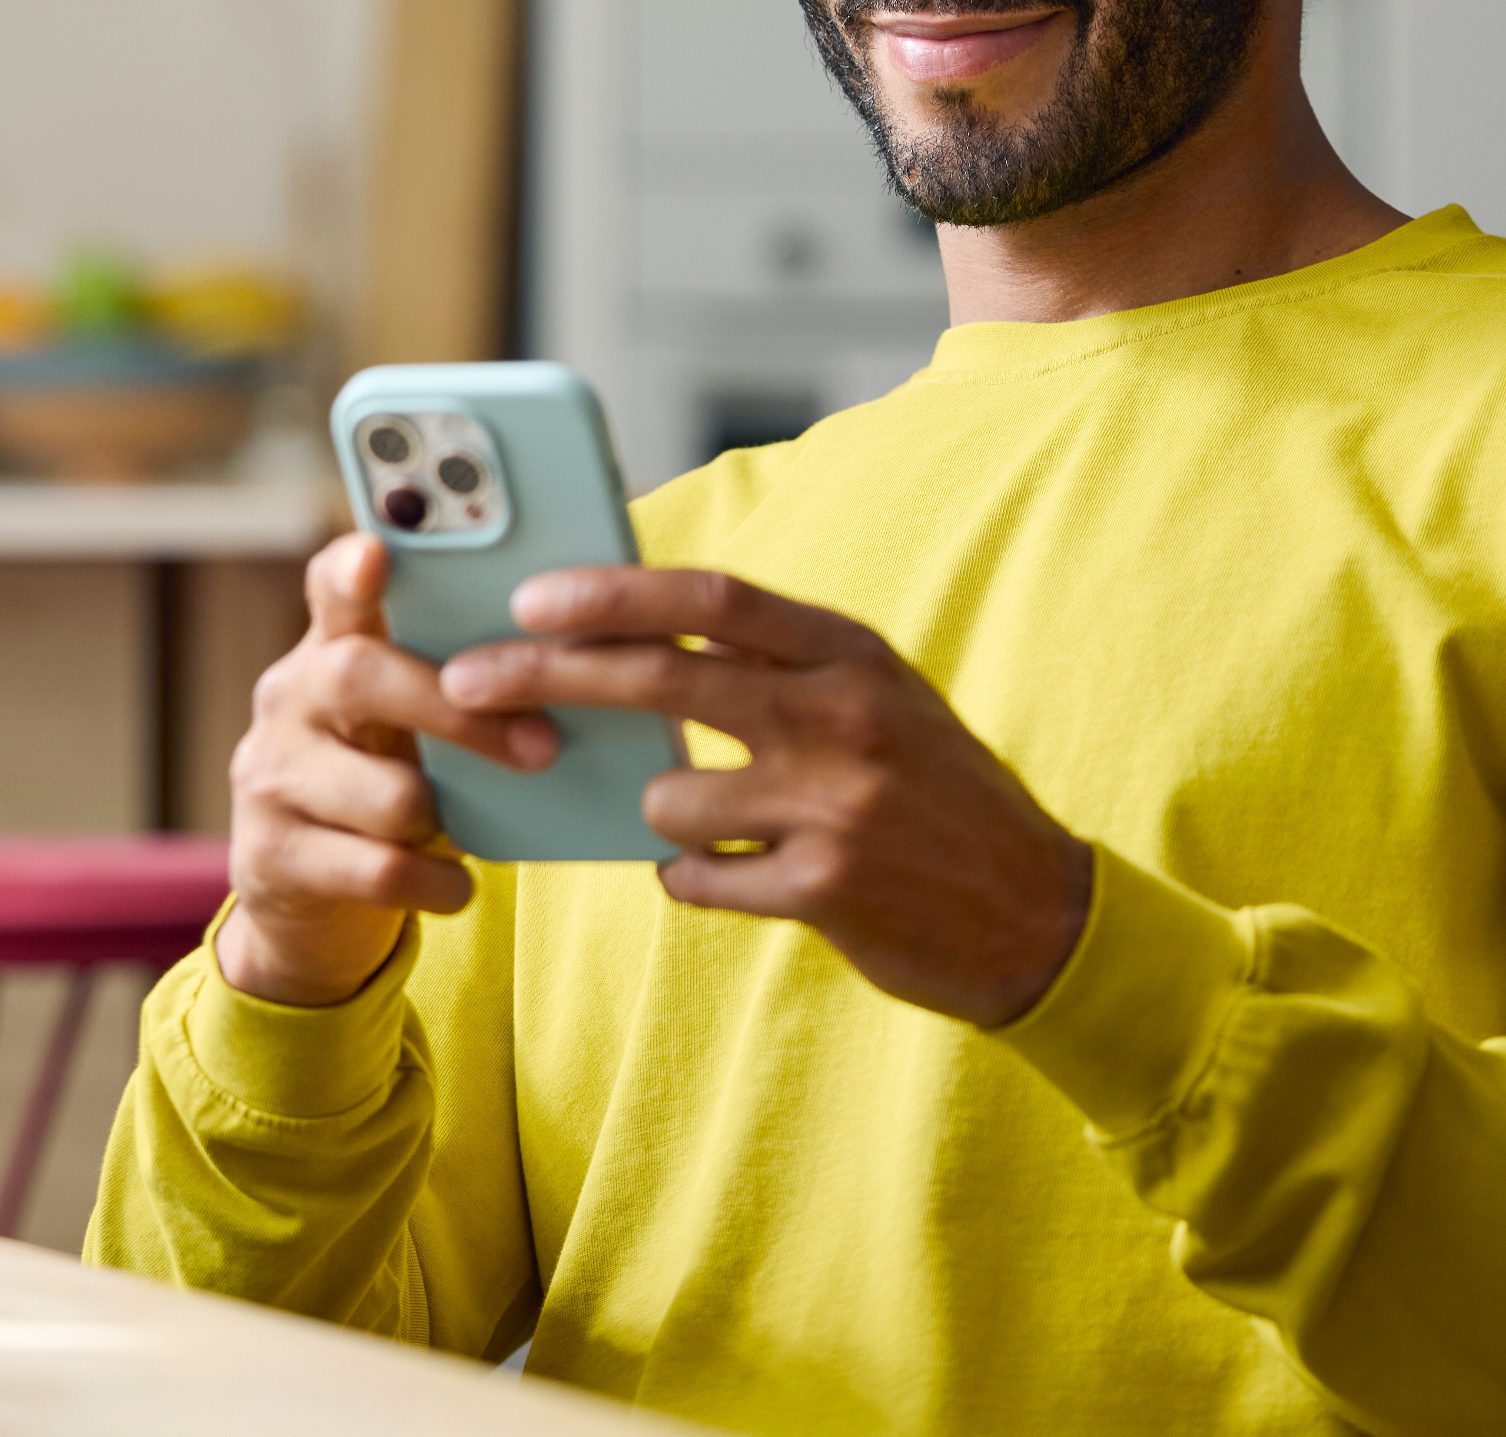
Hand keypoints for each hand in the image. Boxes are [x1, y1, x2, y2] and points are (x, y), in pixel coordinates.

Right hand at [213, 531, 560, 1006]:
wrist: (303, 899)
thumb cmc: (381, 782)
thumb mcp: (403, 721)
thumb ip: (450, 676)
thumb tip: (566, 658)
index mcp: (328, 649)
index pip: (331, 587)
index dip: (351, 569)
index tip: (378, 551)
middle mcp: (287, 699)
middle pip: (360, 675)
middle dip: (461, 714)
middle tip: (542, 746)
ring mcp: (270, 776)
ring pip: (385, 792)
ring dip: (444, 817)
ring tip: (461, 828)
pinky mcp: (272, 855)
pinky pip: (378, 869)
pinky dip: (434, 881)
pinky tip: (451, 883)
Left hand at [446, 566, 1092, 1027]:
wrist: (1037, 914)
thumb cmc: (931, 792)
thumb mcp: (874, 697)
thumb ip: (774, 664)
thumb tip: (627, 633)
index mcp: (850, 654)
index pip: (712, 597)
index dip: (611, 591)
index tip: (531, 596)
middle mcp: (842, 716)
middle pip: (660, 677)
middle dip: (547, 674)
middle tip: (468, 682)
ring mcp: (835, 806)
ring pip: (666, 794)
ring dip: (656, 809)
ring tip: (716, 821)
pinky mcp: (825, 892)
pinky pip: (695, 876)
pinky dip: (690, 875)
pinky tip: (734, 874)